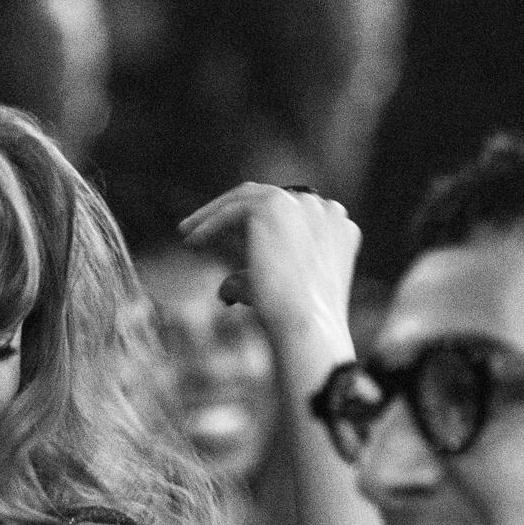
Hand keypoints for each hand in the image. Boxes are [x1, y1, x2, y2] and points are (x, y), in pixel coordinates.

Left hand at [175, 183, 358, 364]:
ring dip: (213, 214)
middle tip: (199, 229)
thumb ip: (252, 281)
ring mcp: (302, 203)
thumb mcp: (275, 295)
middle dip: (230, 211)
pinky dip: (209, 225)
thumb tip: (224, 292)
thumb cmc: (292, 322)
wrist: (305, 325)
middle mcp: (325, 209)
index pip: (290, 216)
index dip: (253, 225)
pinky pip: (233, 211)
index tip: (226, 240)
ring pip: (248, 198)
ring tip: (186, 233)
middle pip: (268, 199)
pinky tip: (190, 242)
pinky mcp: (275, 205)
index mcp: (337, 229)